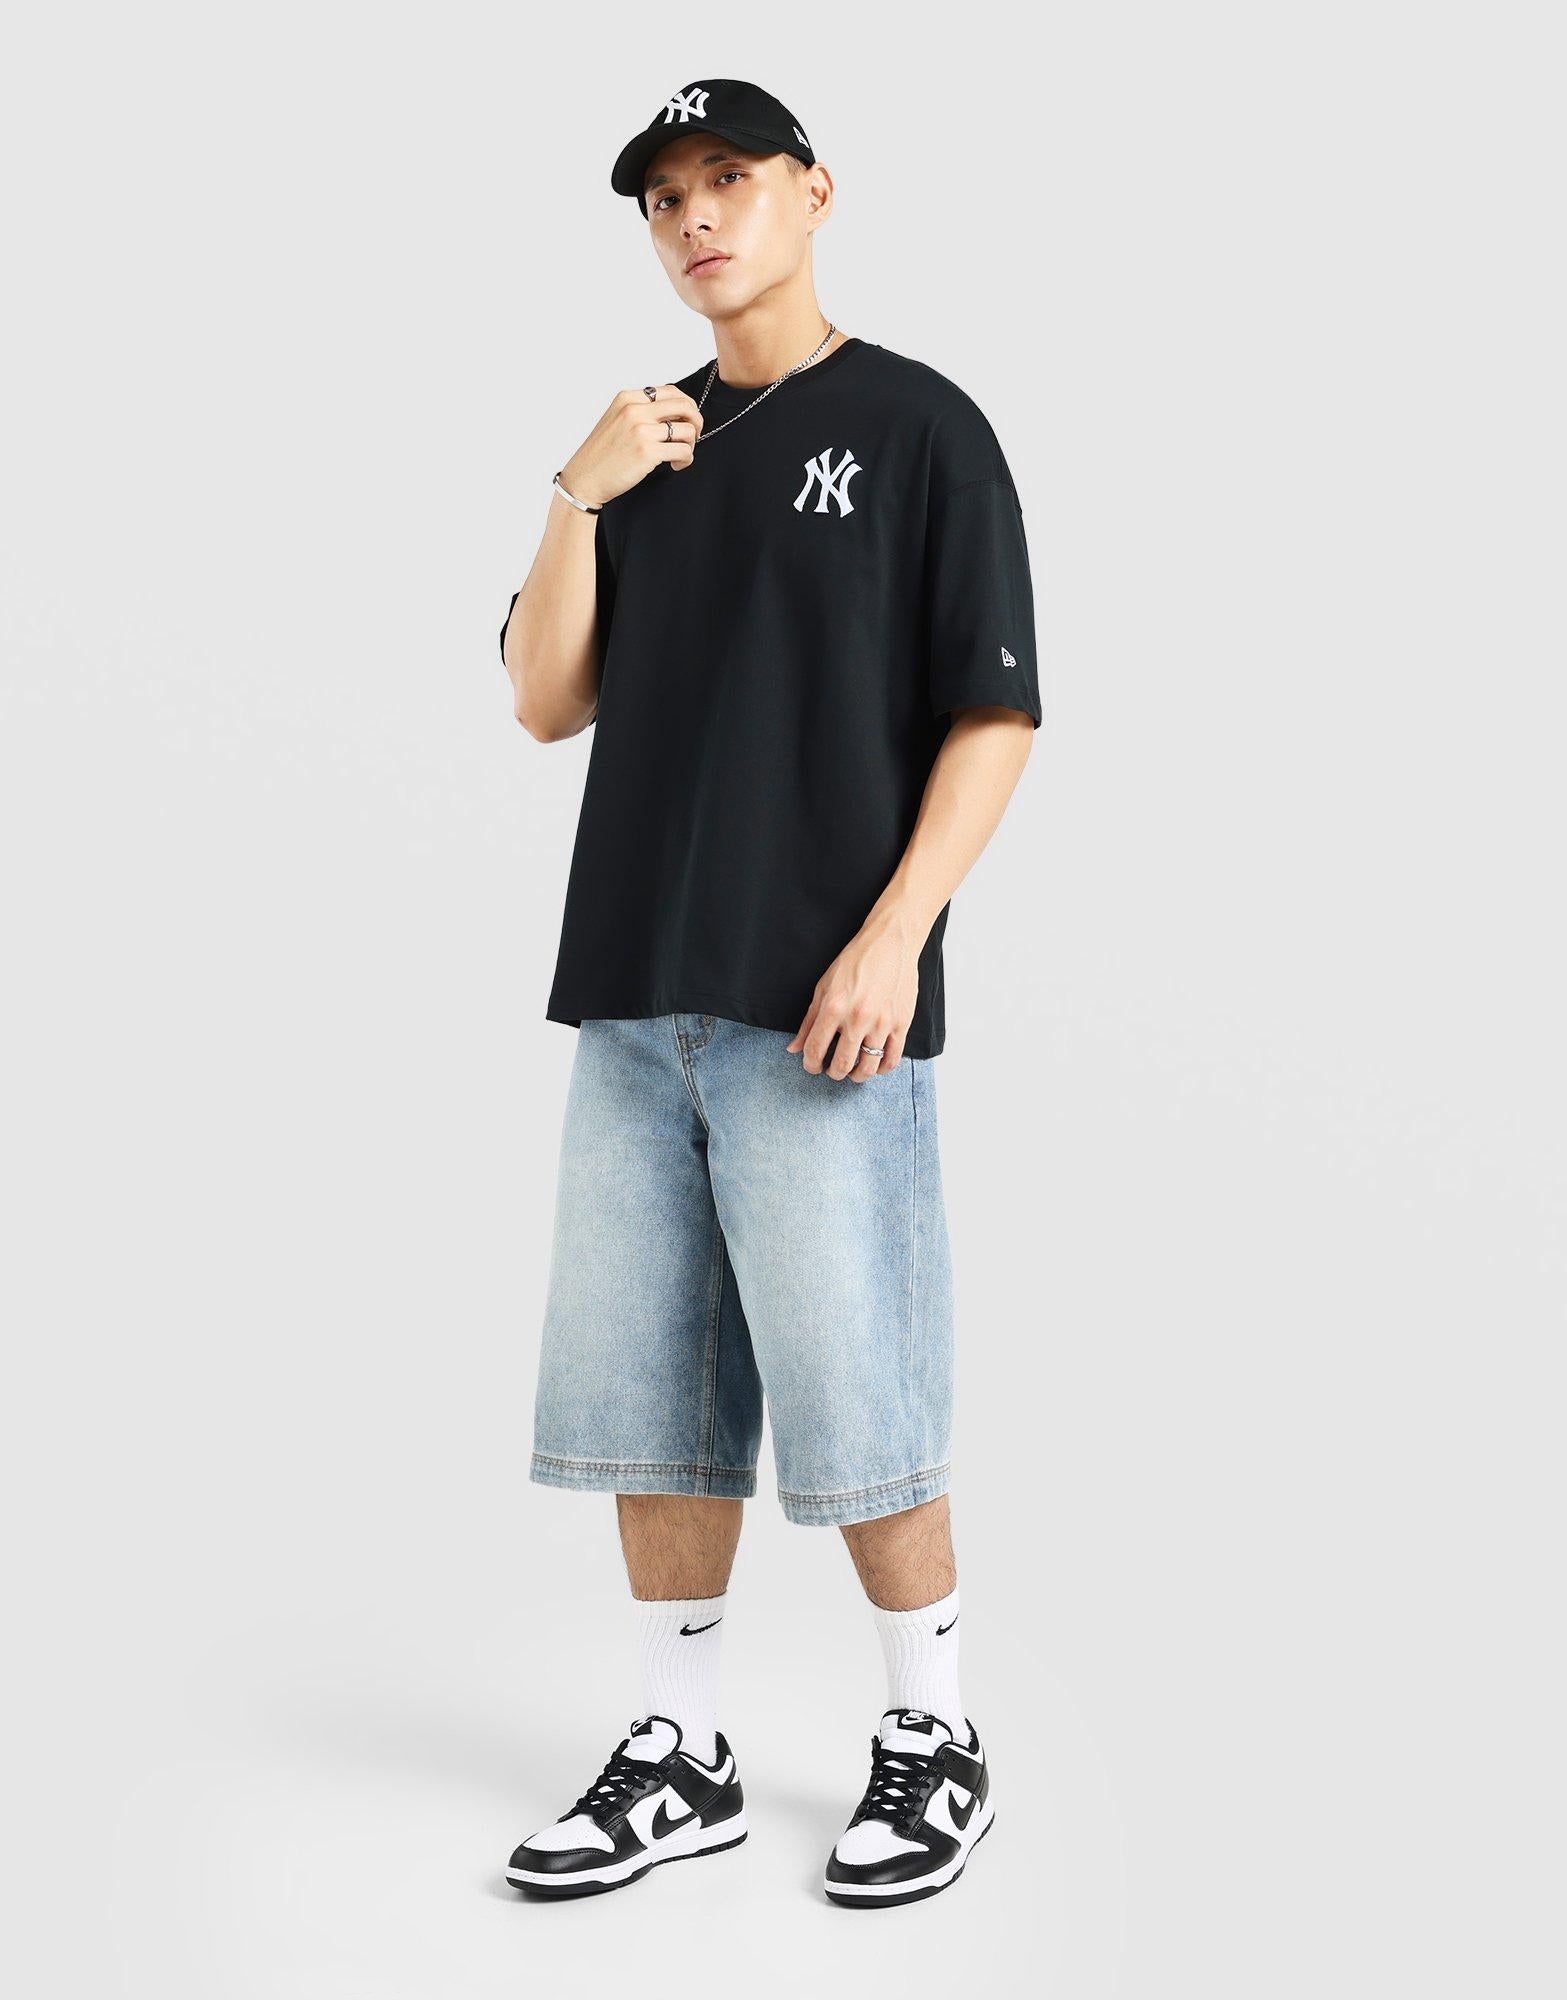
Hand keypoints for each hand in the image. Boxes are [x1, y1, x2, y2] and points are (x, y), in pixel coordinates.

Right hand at [559, 386, 703, 507]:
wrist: (585, 477)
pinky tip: (675, 465)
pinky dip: (686, 459)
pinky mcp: (648, 452)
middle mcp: (635, 410)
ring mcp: (641, 430)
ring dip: (691, 445)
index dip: (686, 406)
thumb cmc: (603, 453)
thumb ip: (641, 411)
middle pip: (684, 405)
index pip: (671, 391)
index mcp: (628, 398)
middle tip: (693, 436)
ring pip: (687, 430)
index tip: (686, 421)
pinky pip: (683, 451)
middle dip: (696, 421)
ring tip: (680, 456)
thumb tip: (675, 412)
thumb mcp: (617, 420)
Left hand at [786, 908, 920, 1080]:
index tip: (812, 1066)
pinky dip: (880, 1069)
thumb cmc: (855, 963)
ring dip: (856, 1075)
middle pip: (841, 1065)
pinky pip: (891, 1060)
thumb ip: (809, 1021)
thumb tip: (794, 1048)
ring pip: (867, 1068)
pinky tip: (873, 1064)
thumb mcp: (823, 987)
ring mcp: (882, 1023)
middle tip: (832, 1069)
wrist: (890, 944)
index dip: (810, 1064)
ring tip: (853, 1070)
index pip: (815, 1050)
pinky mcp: (901, 1024)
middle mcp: (857, 1018)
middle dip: (832, 1073)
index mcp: (834, 1007)